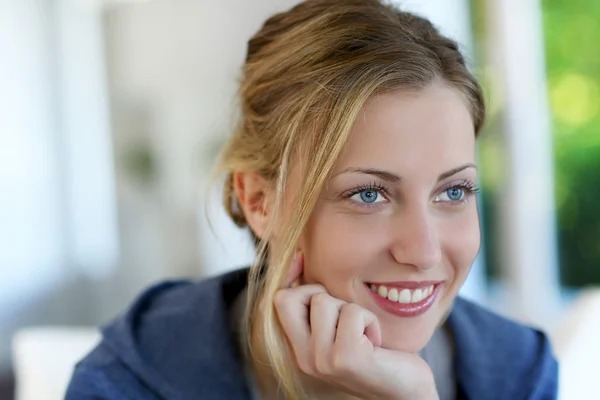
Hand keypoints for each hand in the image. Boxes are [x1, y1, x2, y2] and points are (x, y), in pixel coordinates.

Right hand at [274, 252, 438, 399]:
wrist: (405, 394)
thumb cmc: (377, 355)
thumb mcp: (340, 329)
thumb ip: (319, 306)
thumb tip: (299, 257)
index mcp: (300, 349)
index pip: (275, 303)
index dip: (288, 277)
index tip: (303, 260)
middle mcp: (305, 357)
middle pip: (287, 298)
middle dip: (317, 292)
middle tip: (344, 312)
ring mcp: (323, 360)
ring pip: (323, 301)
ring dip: (351, 308)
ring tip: (363, 331)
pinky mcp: (345, 358)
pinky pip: (352, 313)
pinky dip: (370, 320)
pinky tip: (376, 341)